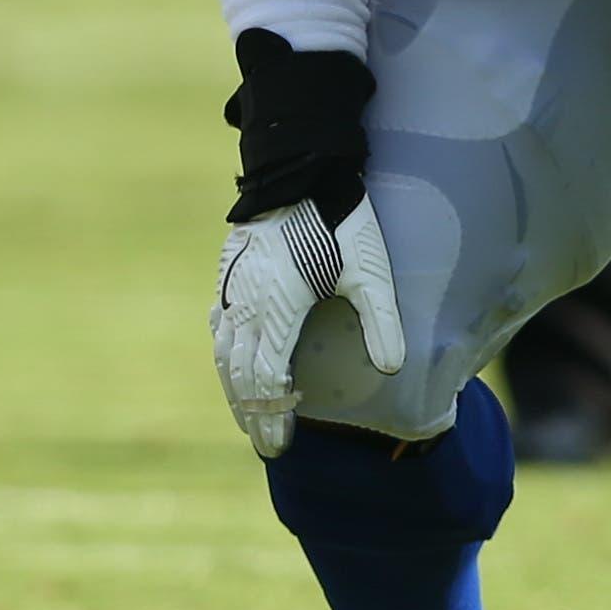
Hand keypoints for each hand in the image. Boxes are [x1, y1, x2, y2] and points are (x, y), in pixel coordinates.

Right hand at [211, 194, 403, 456]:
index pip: (267, 380)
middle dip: (252, 412)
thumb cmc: (340, 220)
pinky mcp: (229, 269)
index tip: (280, 443)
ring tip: (246, 413)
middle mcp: (245, 304)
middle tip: (265, 443)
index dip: (272, 415)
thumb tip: (392, 369)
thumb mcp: (369, 271)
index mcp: (276, 311)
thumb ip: (381, 322)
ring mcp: (231, 286)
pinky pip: (218, 321)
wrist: (302, 166)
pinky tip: (231, 358)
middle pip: (239, 374)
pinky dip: (225, 351)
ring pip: (223, 350)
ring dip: (233, 386)